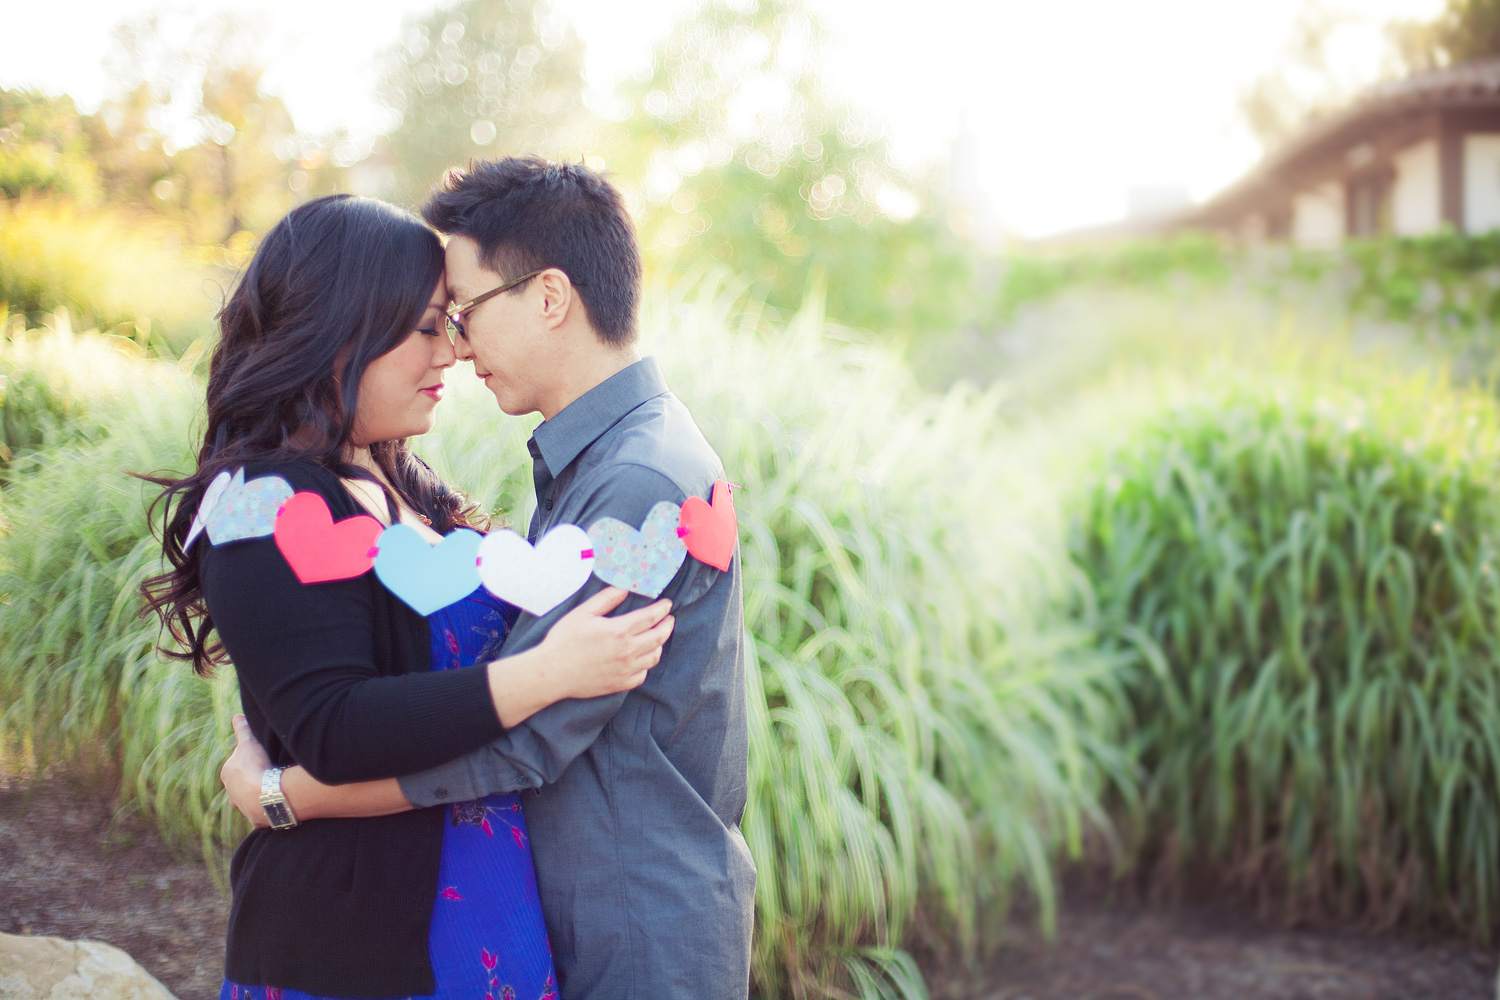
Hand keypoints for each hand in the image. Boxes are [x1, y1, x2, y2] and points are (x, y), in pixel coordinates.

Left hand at [221, 714, 272, 828]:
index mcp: (228, 774)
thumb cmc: (255, 766)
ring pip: (247, 801)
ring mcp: (243, 807)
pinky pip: (261, 812)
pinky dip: (267, 808)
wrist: (265, 794)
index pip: (236, 766)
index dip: (248, 761)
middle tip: (265, 774)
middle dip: (249, 781)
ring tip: (270, 790)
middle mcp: (232, 793)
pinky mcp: (256, 818)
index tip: (259, 759)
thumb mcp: (249, 743)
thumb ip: (242, 730)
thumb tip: (237, 716)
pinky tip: (277, 802)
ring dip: (256, 797)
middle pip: (240, 785)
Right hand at [537, 587, 674, 699]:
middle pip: (658, 637)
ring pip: (654, 657)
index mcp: (619, 631)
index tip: (667, 604)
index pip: (650, 617)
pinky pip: (642, 675)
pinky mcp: (620, 684)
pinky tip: (642, 659)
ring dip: (659, 644)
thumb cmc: (564, 641)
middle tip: (669, 619)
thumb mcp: (583, 613)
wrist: (552, 673)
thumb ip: (606, 599)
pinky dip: (646, 665)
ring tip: (657, 637)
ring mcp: (625, 670)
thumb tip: (624, 589)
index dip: (662, 609)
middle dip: (667, 625)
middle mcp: (627, 651)